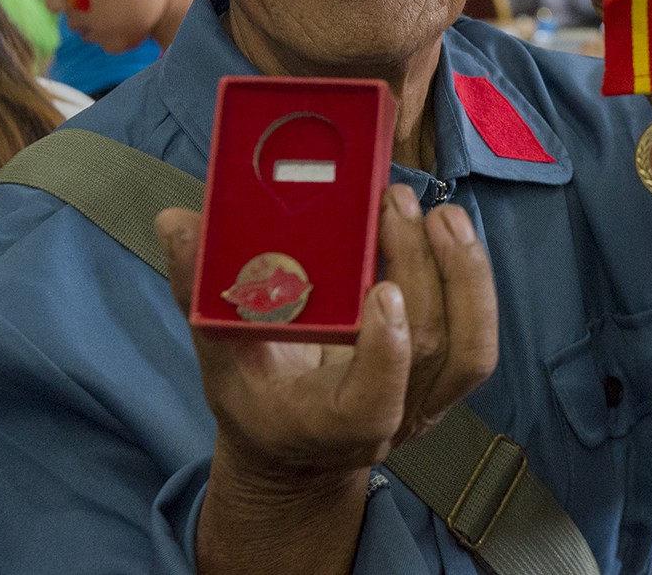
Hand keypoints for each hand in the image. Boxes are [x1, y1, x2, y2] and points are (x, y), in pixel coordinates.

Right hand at [158, 183, 497, 483]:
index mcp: (326, 424)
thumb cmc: (258, 398)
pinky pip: (476, 337)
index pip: (374, 404)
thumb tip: (175, 225)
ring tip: (441, 214)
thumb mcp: (218, 354)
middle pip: (428, 353)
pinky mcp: (446, 382)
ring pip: (468, 350)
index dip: (386, 352)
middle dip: (421, 270)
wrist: (299, 448)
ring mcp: (426, 405)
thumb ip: (198, 292)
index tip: (382, 290)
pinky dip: (473, 281)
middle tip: (395, 204)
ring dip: (463, 274)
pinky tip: (452, 231)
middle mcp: (387, 423)